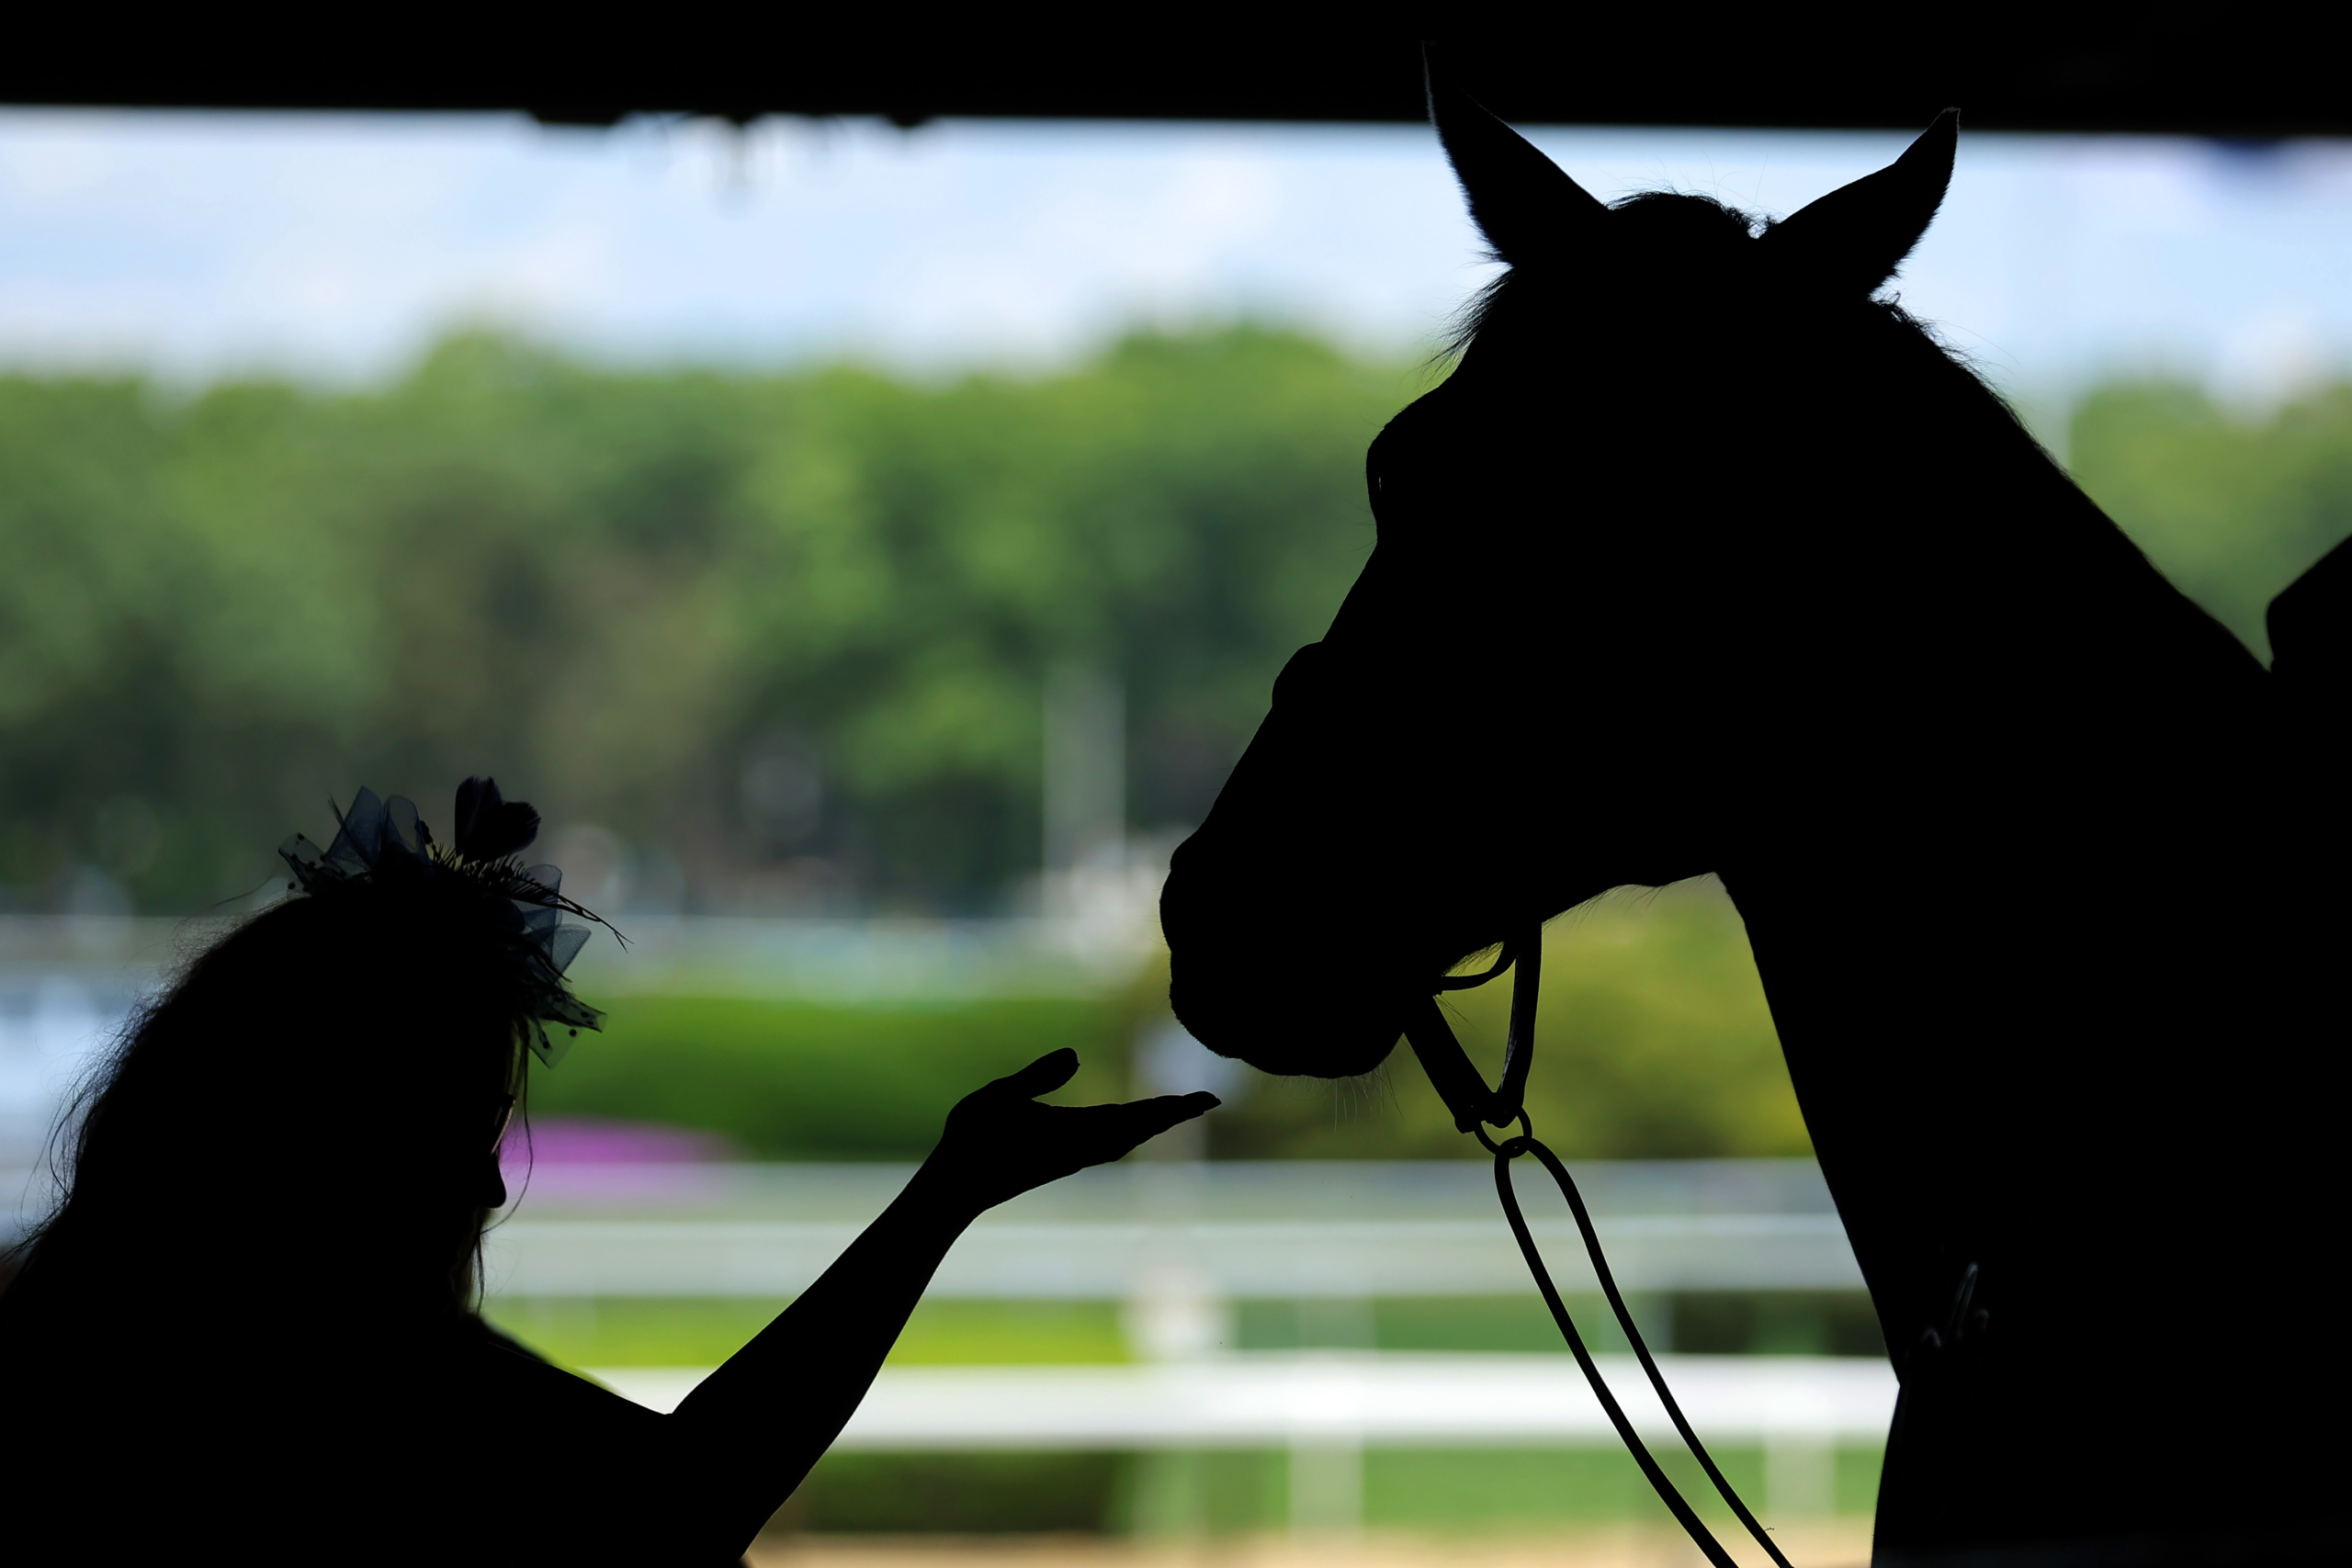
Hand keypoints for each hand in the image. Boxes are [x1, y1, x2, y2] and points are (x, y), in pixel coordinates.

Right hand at [917, 1049, 1217, 1216]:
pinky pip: (1106, 1145)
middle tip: (1206, 1100)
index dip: (1173, 1107)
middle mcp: (1081, 1149)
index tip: (1208, 1100)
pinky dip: (1127, 1133)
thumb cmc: (971, 1140)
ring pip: (1124, 1139)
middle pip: (1139, 1128)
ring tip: (1175, 1110)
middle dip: (1171, 1113)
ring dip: (1151, 1124)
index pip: (1137, 1115)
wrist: (955, 1190)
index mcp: (1074, 1132)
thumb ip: (1038, 1075)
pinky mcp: (1058, 1162)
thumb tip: (1075, 1054)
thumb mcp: (1000, 1096)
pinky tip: (1126, 1130)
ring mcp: (1071, 1159)